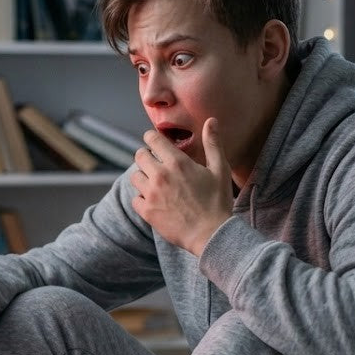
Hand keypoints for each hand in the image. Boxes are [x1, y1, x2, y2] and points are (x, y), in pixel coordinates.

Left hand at [131, 117, 233, 255]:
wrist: (212, 234)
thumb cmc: (218, 201)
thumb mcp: (220, 169)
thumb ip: (213, 143)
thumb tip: (211, 120)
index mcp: (177, 162)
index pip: (152, 139)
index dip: (152, 138)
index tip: (155, 142)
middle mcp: (160, 175)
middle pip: (139, 156)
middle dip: (146, 156)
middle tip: (156, 163)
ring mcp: (151, 194)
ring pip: (135, 177)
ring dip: (143, 177)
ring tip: (156, 183)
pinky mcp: (147, 212)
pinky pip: (135, 199)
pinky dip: (142, 199)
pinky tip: (155, 201)